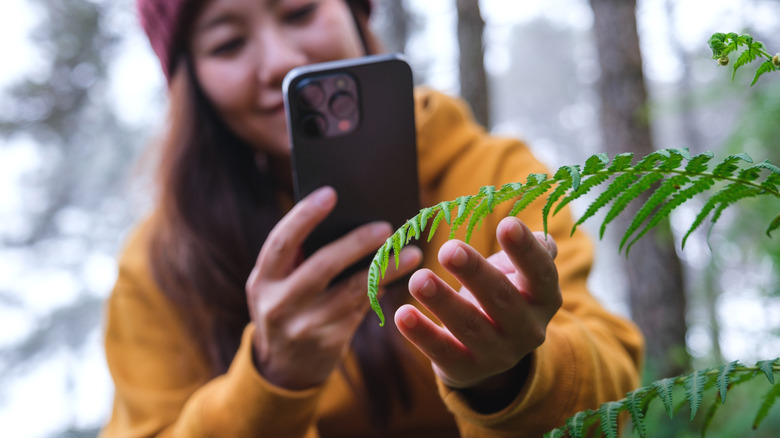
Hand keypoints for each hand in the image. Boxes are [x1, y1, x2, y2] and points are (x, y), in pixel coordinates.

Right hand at [246, 186, 421, 389]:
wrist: (282, 368)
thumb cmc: (287, 307)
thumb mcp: (279, 284)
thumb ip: (300, 257)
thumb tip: (350, 220)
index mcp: (263, 279)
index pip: (281, 242)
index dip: (304, 216)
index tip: (331, 193)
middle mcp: (279, 304)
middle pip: (322, 266)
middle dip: (356, 243)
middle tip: (386, 227)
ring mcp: (305, 326)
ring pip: (352, 291)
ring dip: (386, 269)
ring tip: (411, 253)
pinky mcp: (330, 342)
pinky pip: (362, 309)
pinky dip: (381, 289)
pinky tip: (399, 275)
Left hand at [394, 217, 560, 394]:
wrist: (492, 351)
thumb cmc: (505, 293)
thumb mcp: (522, 274)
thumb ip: (534, 251)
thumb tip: (538, 236)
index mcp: (545, 299)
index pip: (540, 273)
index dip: (525, 250)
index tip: (506, 223)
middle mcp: (528, 330)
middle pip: (502, 299)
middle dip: (475, 273)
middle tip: (448, 250)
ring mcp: (498, 354)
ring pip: (469, 326)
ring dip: (442, 302)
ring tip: (418, 279)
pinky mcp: (466, 369)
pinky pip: (442, 350)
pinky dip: (421, 333)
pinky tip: (402, 314)